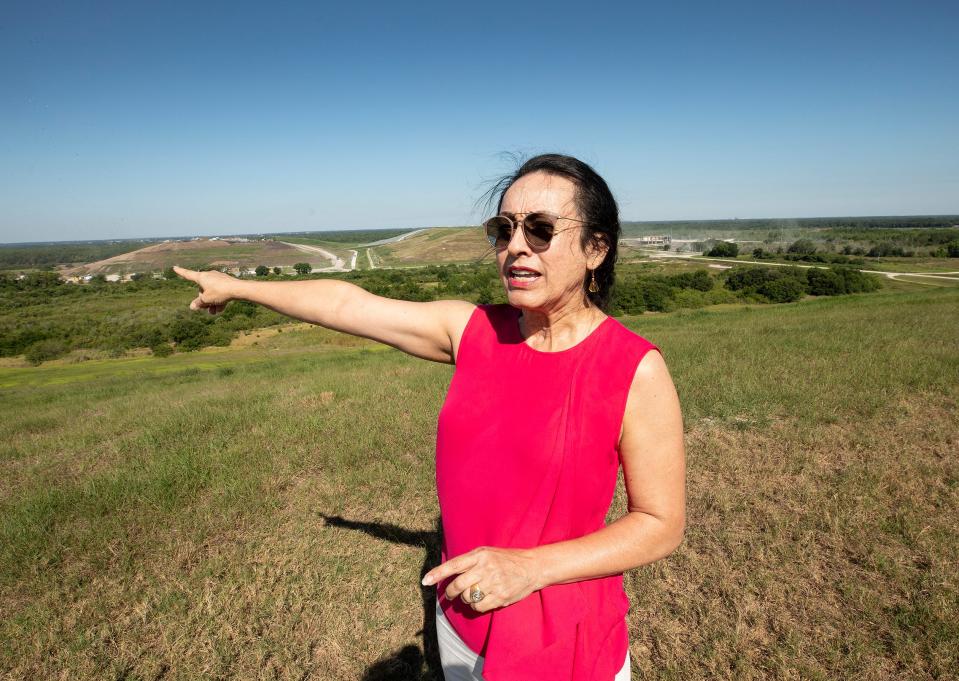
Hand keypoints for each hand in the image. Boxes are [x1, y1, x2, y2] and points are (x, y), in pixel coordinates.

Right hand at [172, 265, 240, 314]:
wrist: (238, 289)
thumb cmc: (220, 292)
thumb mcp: (206, 299)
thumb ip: (198, 303)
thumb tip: (192, 307)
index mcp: (201, 277)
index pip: (188, 274)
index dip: (181, 272)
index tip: (174, 267)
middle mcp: (209, 275)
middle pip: (202, 289)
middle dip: (204, 300)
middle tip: (208, 309)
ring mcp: (218, 278)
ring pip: (211, 292)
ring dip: (212, 303)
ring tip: (215, 312)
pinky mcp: (226, 282)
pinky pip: (219, 292)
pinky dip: (219, 300)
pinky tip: (221, 309)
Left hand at [422, 546, 542, 612]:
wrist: (531, 567)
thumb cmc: (506, 559)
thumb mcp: (487, 552)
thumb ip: (469, 561)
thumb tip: (448, 575)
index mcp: (480, 555)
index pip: (454, 565)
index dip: (438, 574)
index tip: (425, 581)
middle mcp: (486, 568)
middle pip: (458, 585)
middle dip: (451, 593)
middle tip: (450, 595)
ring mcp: (493, 583)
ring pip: (467, 597)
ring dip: (466, 599)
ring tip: (473, 594)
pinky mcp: (500, 596)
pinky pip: (478, 606)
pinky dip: (476, 606)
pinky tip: (482, 600)